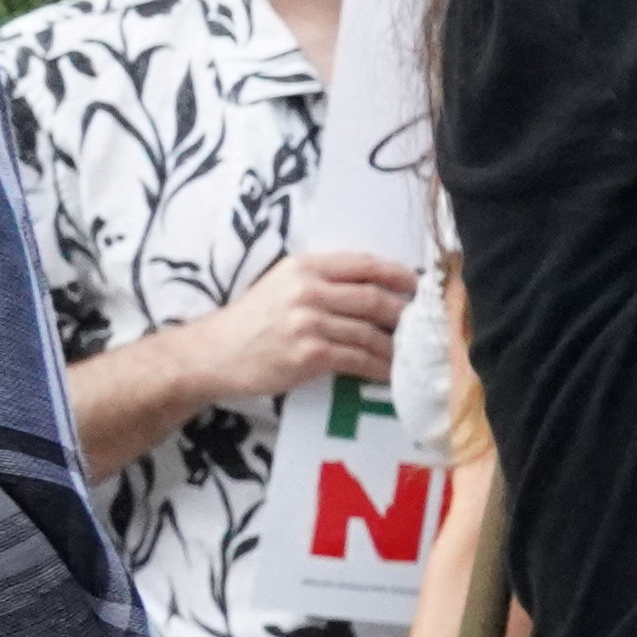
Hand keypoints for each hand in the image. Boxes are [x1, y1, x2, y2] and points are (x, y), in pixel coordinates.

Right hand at [180, 249, 413, 406]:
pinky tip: (392, 373)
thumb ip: (323, 280)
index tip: (419, 285)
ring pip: (370, 332)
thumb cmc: (252, 320)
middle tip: (423, 324)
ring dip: (397, 346)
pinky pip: (358, 360)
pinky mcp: (308, 354)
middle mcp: (308, 290)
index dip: (398, 274)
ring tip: (412, 352)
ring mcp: (308, 323)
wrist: (212, 353)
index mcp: (304, 267)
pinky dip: (380, 368)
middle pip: (374, 298)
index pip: (364, 264)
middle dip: (404, 313)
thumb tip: (376, 286)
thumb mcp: (283, 284)